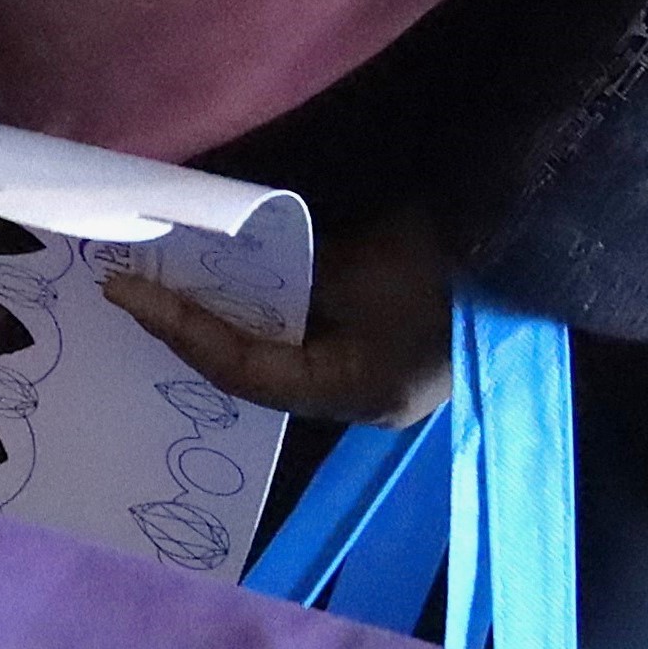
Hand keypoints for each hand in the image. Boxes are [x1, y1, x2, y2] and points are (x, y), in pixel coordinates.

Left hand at [110, 206, 458, 429]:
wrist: (521, 247)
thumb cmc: (439, 265)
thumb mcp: (355, 268)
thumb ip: (290, 282)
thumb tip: (233, 276)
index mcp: (354, 393)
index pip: (245, 371)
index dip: (181, 330)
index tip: (126, 293)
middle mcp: (359, 400)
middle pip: (256, 376)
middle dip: (192, 337)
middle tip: (133, 296)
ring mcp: (374, 381)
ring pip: (276, 361)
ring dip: (224, 327)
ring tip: (163, 293)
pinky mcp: (382, 354)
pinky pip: (303, 343)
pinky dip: (263, 319)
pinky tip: (226, 293)